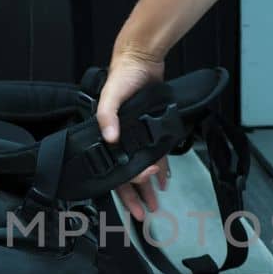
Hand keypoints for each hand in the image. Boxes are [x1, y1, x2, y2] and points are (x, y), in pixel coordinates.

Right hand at [95, 48, 169, 221]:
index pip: (115, 169)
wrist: (141, 58)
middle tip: (146, 215)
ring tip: (156, 204)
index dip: (125, 188)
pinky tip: (164, 179)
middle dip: (136, 197)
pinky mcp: (150, 128)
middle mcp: (122, 139)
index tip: (138, 201)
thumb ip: (107, 115)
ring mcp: (136, 135)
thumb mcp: (110, 94)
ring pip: (141, 168)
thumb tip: (110, 138)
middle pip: (127, 176)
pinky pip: (155, 153)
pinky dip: (160, 167)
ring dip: (148, 187)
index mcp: (108, 135)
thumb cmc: (122, 76)